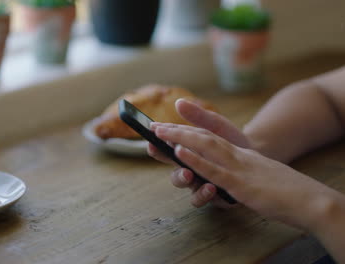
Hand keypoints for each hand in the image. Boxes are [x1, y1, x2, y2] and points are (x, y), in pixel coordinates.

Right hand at [148, 99, 250, 207]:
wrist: (259, 155)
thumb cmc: (233, 140)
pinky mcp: (213, 195)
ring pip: (184, 185)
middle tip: (168, 154)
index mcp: (188, 151)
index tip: (152, 138)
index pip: (166, 148)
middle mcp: (190, 168)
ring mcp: (200, 182)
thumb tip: (179, 102)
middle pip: (170, 167)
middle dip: (168, 165)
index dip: (156, 144)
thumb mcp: (217, 126)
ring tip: (189, 174)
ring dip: (183, 179)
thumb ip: (198, 116)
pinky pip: (201, 199)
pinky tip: (210, 187)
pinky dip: (203, 193)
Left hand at [154, 123, 337, 229]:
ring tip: (160, 132)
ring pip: (204, 148)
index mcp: (239, 154)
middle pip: (202, 138)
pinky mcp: (240, 184)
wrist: (309, 198)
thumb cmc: (282, 188)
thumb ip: (239, 166)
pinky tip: (179, 152)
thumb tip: (218, 171)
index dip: (185, 131)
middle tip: (153, 126)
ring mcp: (237, 168)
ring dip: (180, 138)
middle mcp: (236, 156)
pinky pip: (214, 169)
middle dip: (176, 131)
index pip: (209, 137)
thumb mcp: (258, 171)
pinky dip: (195, 159)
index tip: (165, 127)